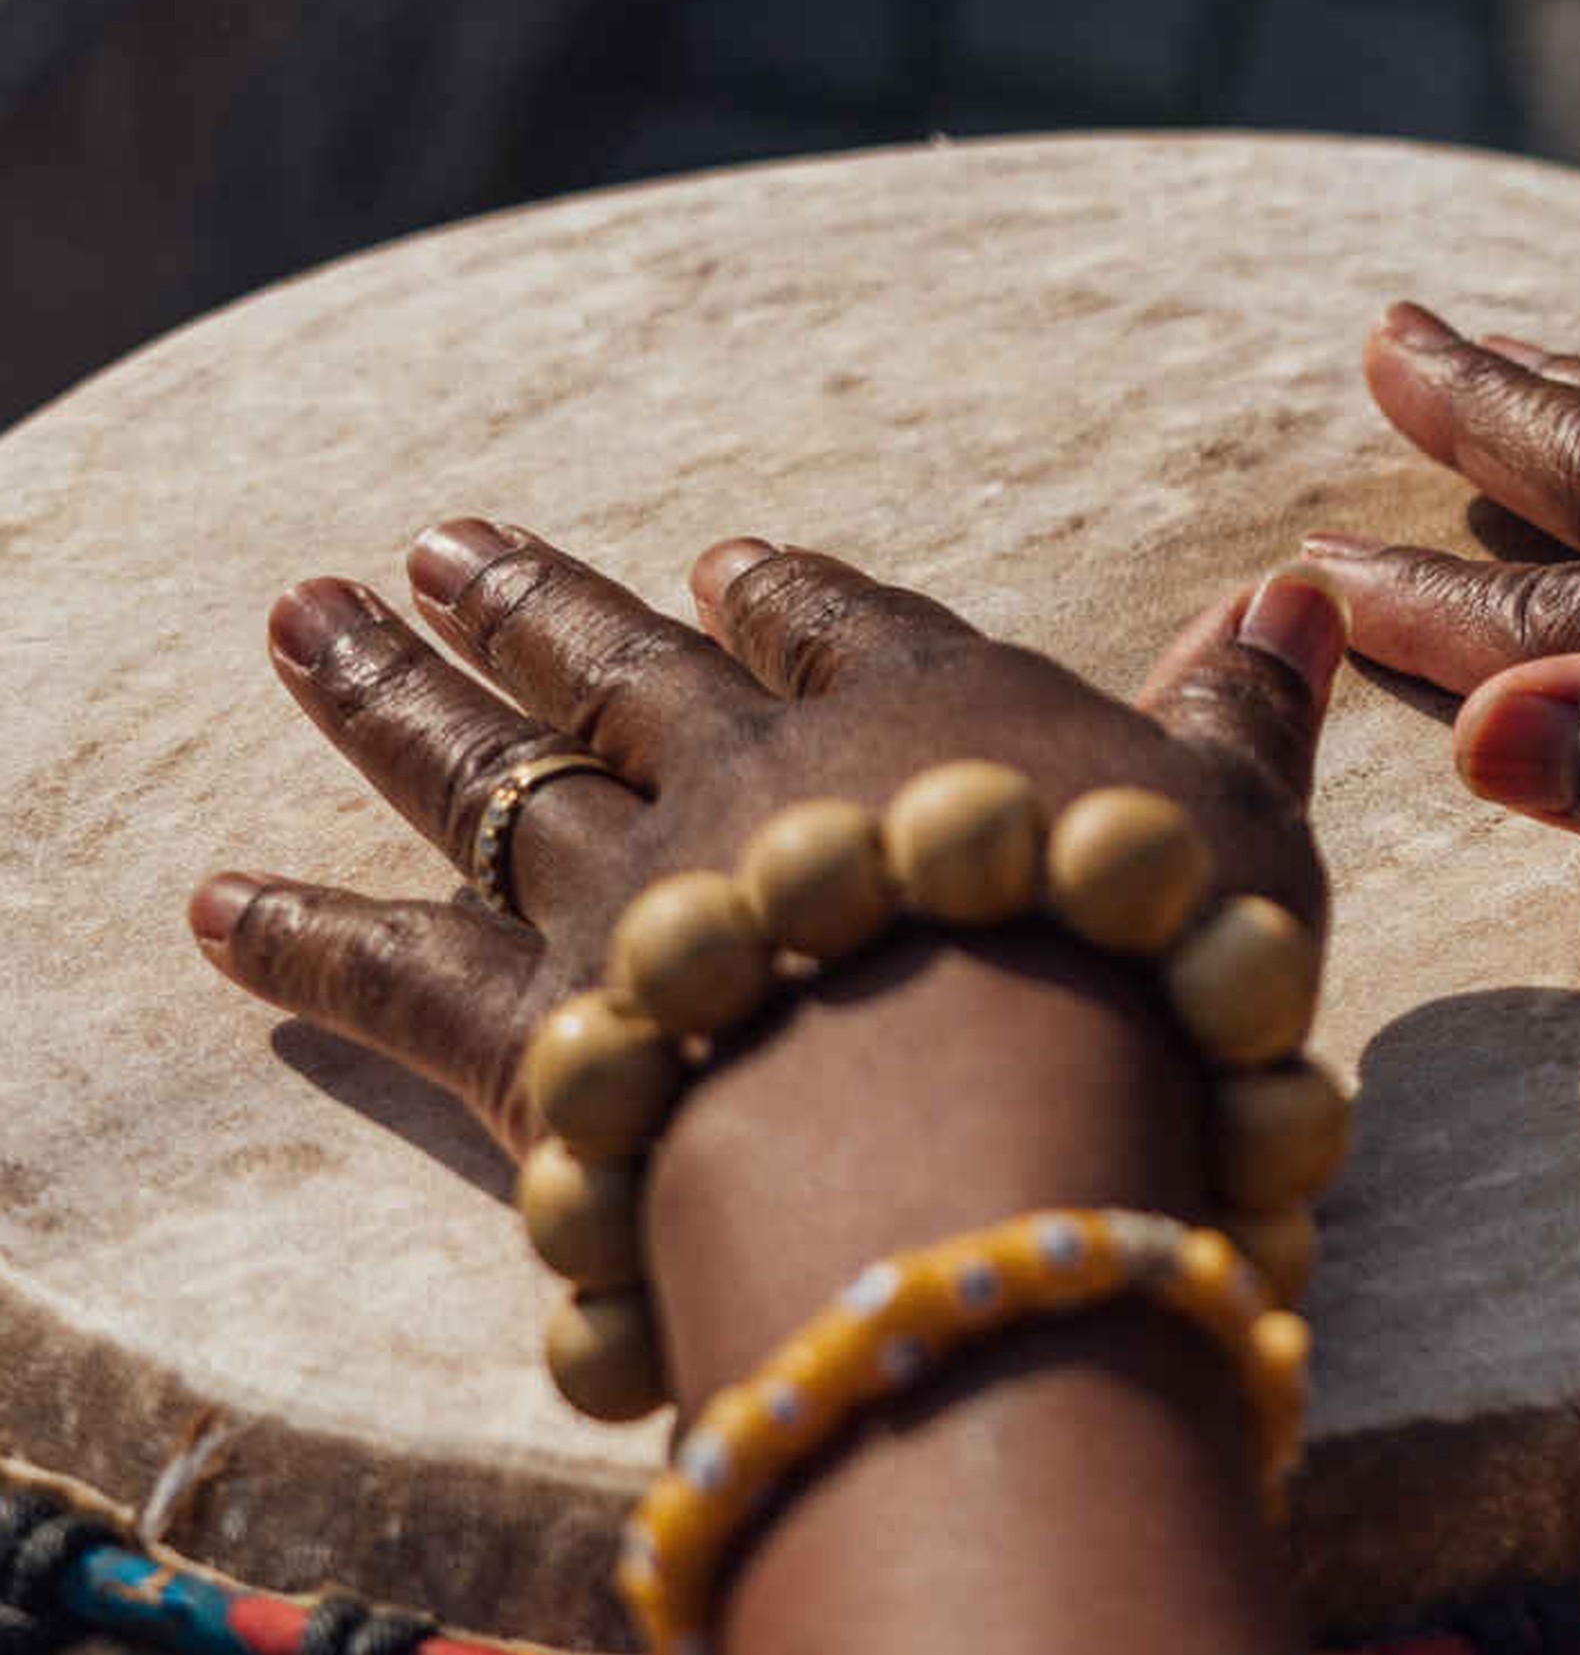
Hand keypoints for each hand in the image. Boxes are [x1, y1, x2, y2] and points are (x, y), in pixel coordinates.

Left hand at [189, 524, 1342, 1403]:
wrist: (993, 1115)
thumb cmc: (1150, 973)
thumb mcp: (1244, 832)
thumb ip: (1249, 714)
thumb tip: (1297, 586)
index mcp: (924, 719)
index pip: (841, 629)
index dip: (786, 600)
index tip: (724, 565)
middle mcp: (754, 776)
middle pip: (624, 669)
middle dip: (533, 603)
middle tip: (435, 539)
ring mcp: (632, 896)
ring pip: (488, 771)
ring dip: (386, 693)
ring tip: (297, 614)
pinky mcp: (539, 1034)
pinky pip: (395, 974)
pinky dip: (298, 940)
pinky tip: (206, 901)